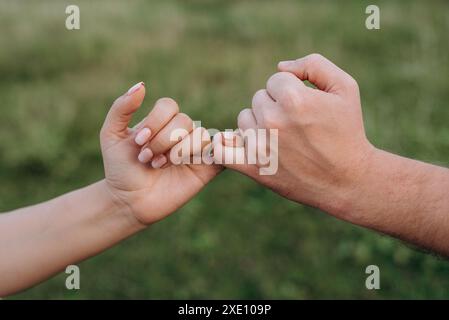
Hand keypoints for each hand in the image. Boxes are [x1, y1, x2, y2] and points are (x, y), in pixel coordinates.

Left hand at [100, 82, 221, 224]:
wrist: (128, 201)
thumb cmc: (120, 168)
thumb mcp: (111, 135)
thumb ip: (121, 108)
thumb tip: (141, 85)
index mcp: (161, 122)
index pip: (169, 106)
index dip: (155, 121)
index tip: (138, 142)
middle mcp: (180, 133)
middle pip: (184, 121)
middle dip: (162, 140)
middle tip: (147, 159)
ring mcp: (194, 150)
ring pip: (200, 135)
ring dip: (177, 151)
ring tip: (159, 166)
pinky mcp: (206, 169)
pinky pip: (217, 152)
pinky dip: (207, 153)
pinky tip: (184, 163)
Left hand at [214, 54, 375, 217]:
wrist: (347, 180)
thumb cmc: (347, 131)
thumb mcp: (345, 87)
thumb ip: (313, 65)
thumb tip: (280, 67)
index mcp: (293, 99)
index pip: (275, 80)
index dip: (292, 90)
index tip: (306, 107)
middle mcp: (273, 120)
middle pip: (259, 98)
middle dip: (276, 107)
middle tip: (297, 125)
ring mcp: (260, 145)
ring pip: (244, 119)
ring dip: (258, 124)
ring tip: (282, 138)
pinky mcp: (252, 167)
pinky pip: (223, 150)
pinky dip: (225, 146)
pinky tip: (235, 145)